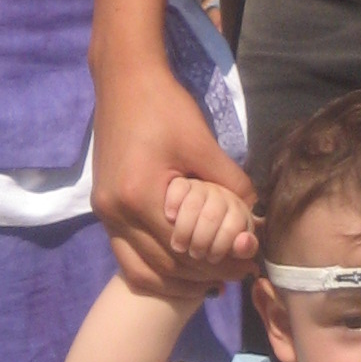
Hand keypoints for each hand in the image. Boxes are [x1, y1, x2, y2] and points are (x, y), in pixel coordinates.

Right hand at [91, 54, 253, 292]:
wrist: (124, 81)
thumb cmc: (165, 107)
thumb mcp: (203, 144)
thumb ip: (231, 183)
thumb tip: (256, 215)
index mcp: (140, 196)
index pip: (184, 250)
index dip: (219, 262)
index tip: (247, 265)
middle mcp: (116, 212)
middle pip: (164, 267)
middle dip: (202, 276)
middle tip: (236, 276)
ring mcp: (105, 213)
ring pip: (140, 270)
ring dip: (176, 281)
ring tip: (211, 280)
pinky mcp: (104, 208)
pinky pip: (127, 254)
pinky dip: (154, 268)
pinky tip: (182, 267)